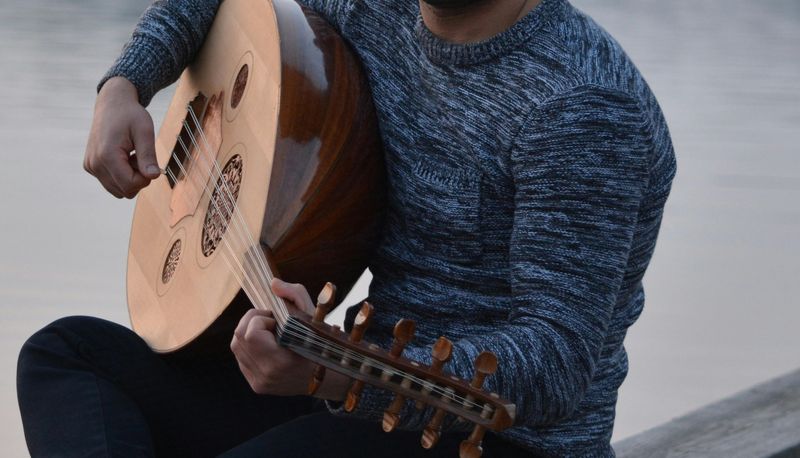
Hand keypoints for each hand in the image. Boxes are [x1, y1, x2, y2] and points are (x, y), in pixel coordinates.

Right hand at [84, 77, 160, 198]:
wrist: (112, 104)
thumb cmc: (130, 115)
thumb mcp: (144, 132)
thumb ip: (148, 155)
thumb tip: (153, 176)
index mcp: (107, 155)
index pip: (130, 185)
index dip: (146, 178)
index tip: (150, 162)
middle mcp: (94, 164)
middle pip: (124, 191)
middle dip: (138, 178)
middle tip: (139, 156)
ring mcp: (90, 166)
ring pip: (118, 190)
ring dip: (130, 177)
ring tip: (131, 156)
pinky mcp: (90, 166)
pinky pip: (111, 183)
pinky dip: (121, 174)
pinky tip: (123, 156)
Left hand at [230, 278, 349, 399]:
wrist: (326, 378)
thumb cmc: (319, 342)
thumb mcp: (312, 314)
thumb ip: (294, 294)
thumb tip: (273, 284)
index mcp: (283, 360)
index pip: (252, 333)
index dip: (261, 319)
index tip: (277, 319)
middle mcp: (268, 374)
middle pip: (239, 338)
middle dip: (252, 322)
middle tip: (271, 322)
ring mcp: (260, 382)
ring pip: (236, 346)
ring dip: (249, 333)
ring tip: (269, 332)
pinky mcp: (256, 385)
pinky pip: (241, 357)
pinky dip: (250, 346)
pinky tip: (267, 345)